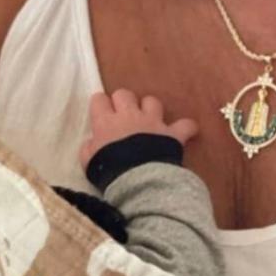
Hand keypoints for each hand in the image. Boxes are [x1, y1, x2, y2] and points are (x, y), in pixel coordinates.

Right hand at [78, 90, 198, 169]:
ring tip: (149, 121)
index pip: (99, 100)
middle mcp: (129, 115)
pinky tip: (186, 131)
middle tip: (123, 117)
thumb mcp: (89, 163)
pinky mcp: (172, 133)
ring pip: (151, 101)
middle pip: (124, 94)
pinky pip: (186, 125)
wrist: (139, 181)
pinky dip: (186, 127)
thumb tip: (92, 142)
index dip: (100, 105)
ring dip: (150, 109)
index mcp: (106, 122)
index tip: (101, 114)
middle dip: (123, 102)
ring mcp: (153, 122)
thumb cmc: (110, 172)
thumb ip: (88, 148)